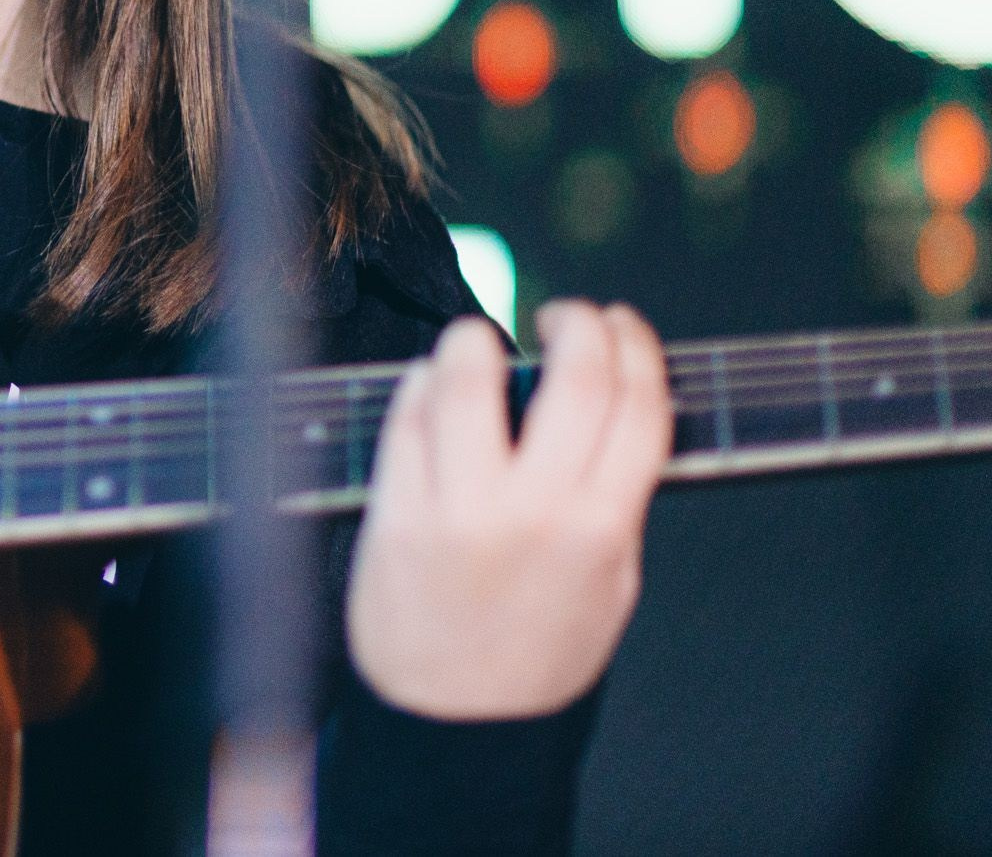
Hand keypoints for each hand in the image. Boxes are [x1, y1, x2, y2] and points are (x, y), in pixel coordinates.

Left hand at [346, 300, 670, 719]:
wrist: (458, 721)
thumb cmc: (535, 652)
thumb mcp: (608, 583)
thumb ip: (612, 499)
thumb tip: (609, 408)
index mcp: (600, 529)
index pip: (639, 407)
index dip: (636, 347)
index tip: (622, 324)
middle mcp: (534, 512)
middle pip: (572, 380)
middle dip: (576, 324)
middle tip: (564, 315)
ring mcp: (459, 510)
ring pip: (469, 384)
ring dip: (476, 342)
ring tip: (478, 342)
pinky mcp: (396, 513)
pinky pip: (407, 420)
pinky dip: (421, 385)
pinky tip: (432, 383)